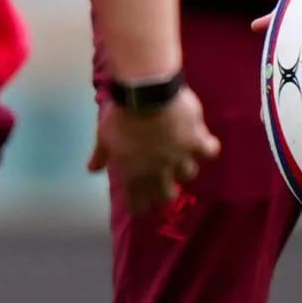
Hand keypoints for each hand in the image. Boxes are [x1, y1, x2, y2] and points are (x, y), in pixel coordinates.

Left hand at [91, 85, 219, 211]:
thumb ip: (100, 156)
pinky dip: (208, 148)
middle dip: (165, 192)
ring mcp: (180, 158)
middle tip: (164, 184)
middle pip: (167, 196)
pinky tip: (204, 143)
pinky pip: (209, 152)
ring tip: (183, 159)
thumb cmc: (121, 117)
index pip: (138, 204)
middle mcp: (159, 172)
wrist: (145, 95)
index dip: (139, 207)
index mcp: (134, 174)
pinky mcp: (197, 141)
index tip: (140, 205)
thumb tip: (91, 170)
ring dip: (185, 169)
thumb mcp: (104, 137)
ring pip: (189, 175)